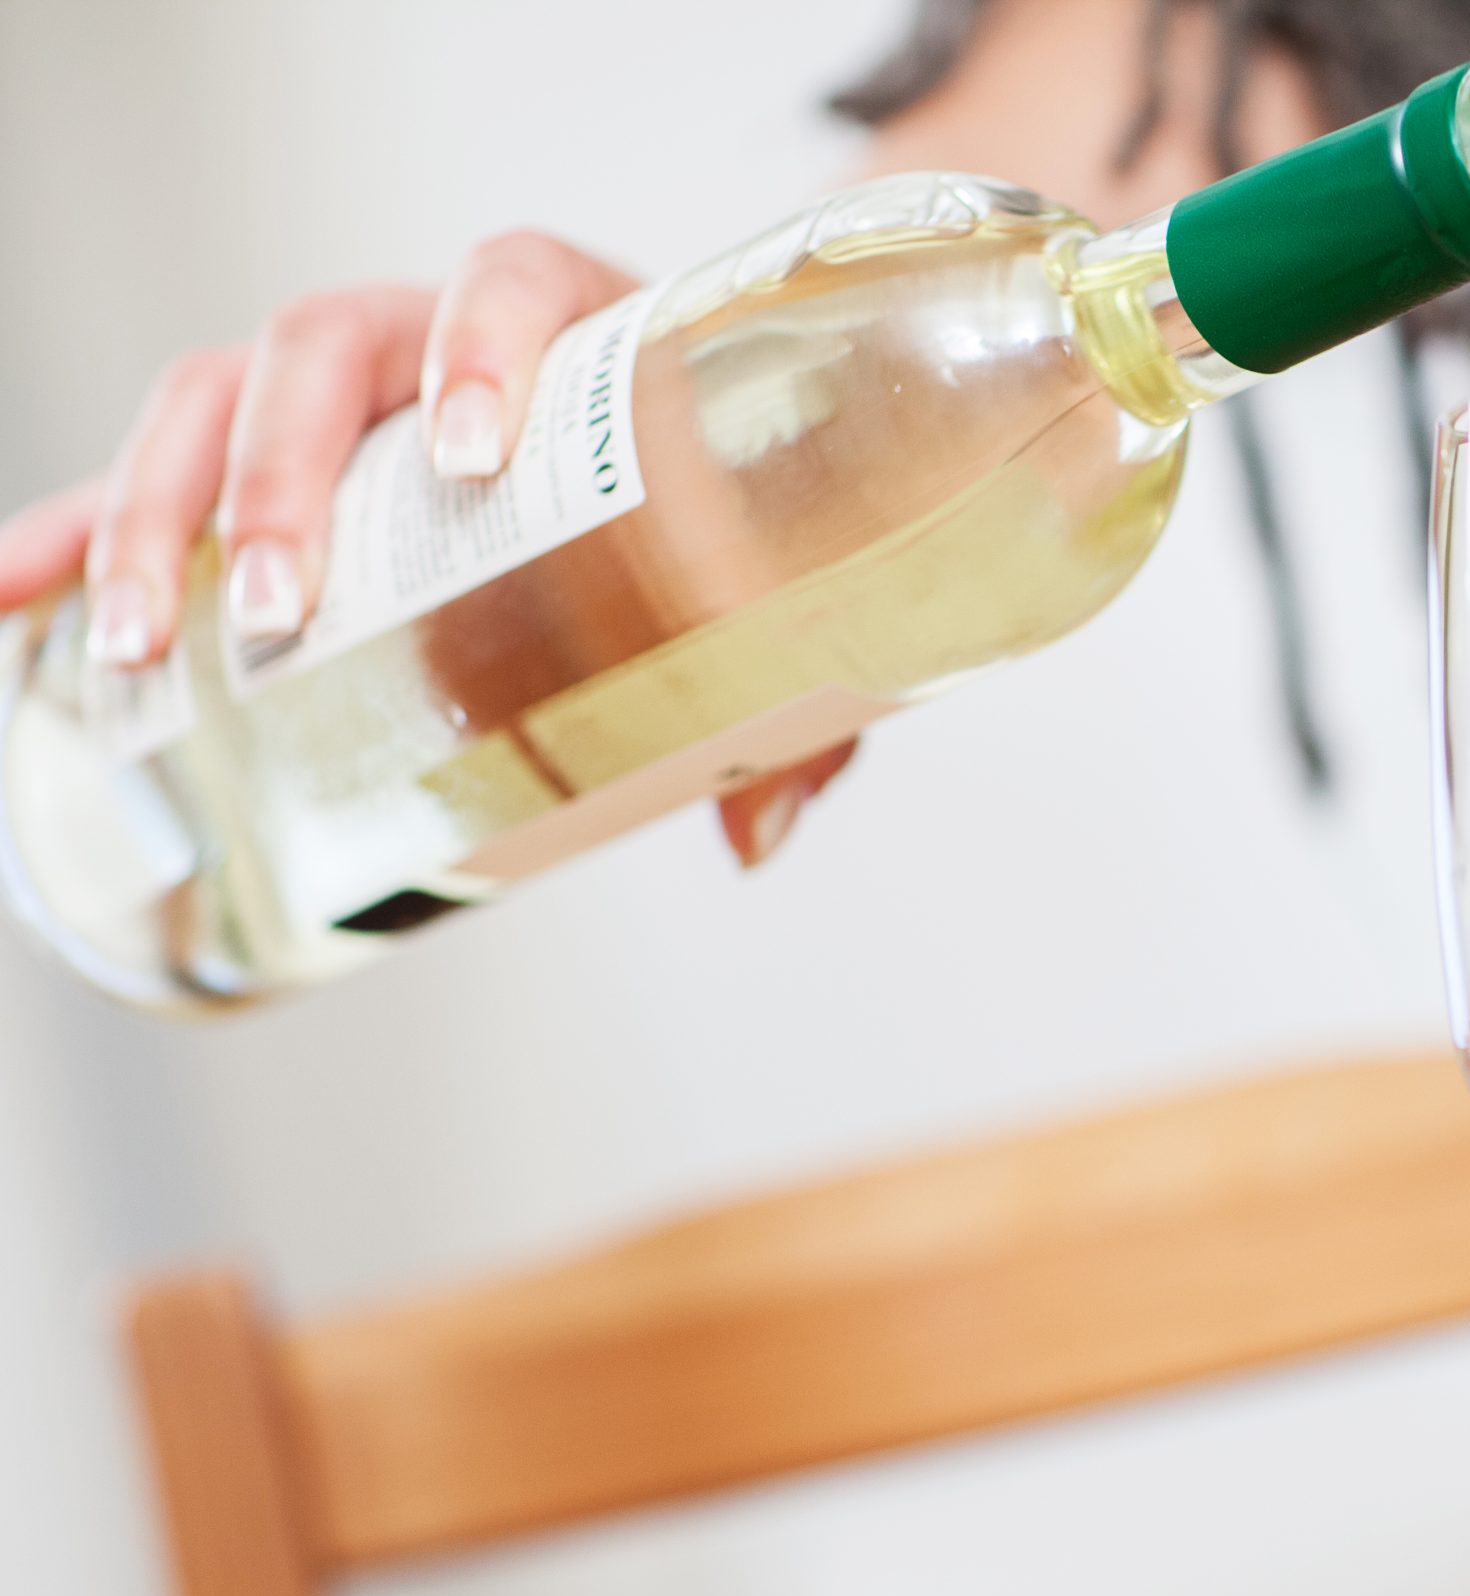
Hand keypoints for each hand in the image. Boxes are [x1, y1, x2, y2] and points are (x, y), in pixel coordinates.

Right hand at [0, 232, 851, 867]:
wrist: (692, 437)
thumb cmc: (726, 501)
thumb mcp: (769, 584)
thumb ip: (787, 696)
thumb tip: (751, 834)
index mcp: (575, 322)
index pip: (510, 281)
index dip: (478, 347)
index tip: (464, 452)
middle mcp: (436, 334)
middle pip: (322, 347)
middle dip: (281, 478)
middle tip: (284, 612)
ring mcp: (340, 388)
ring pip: (215, 396)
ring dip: (158, 512)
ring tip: (146, 645)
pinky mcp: (270, 457)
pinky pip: (152, 471)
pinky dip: (77, 529)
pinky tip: (14, 593)